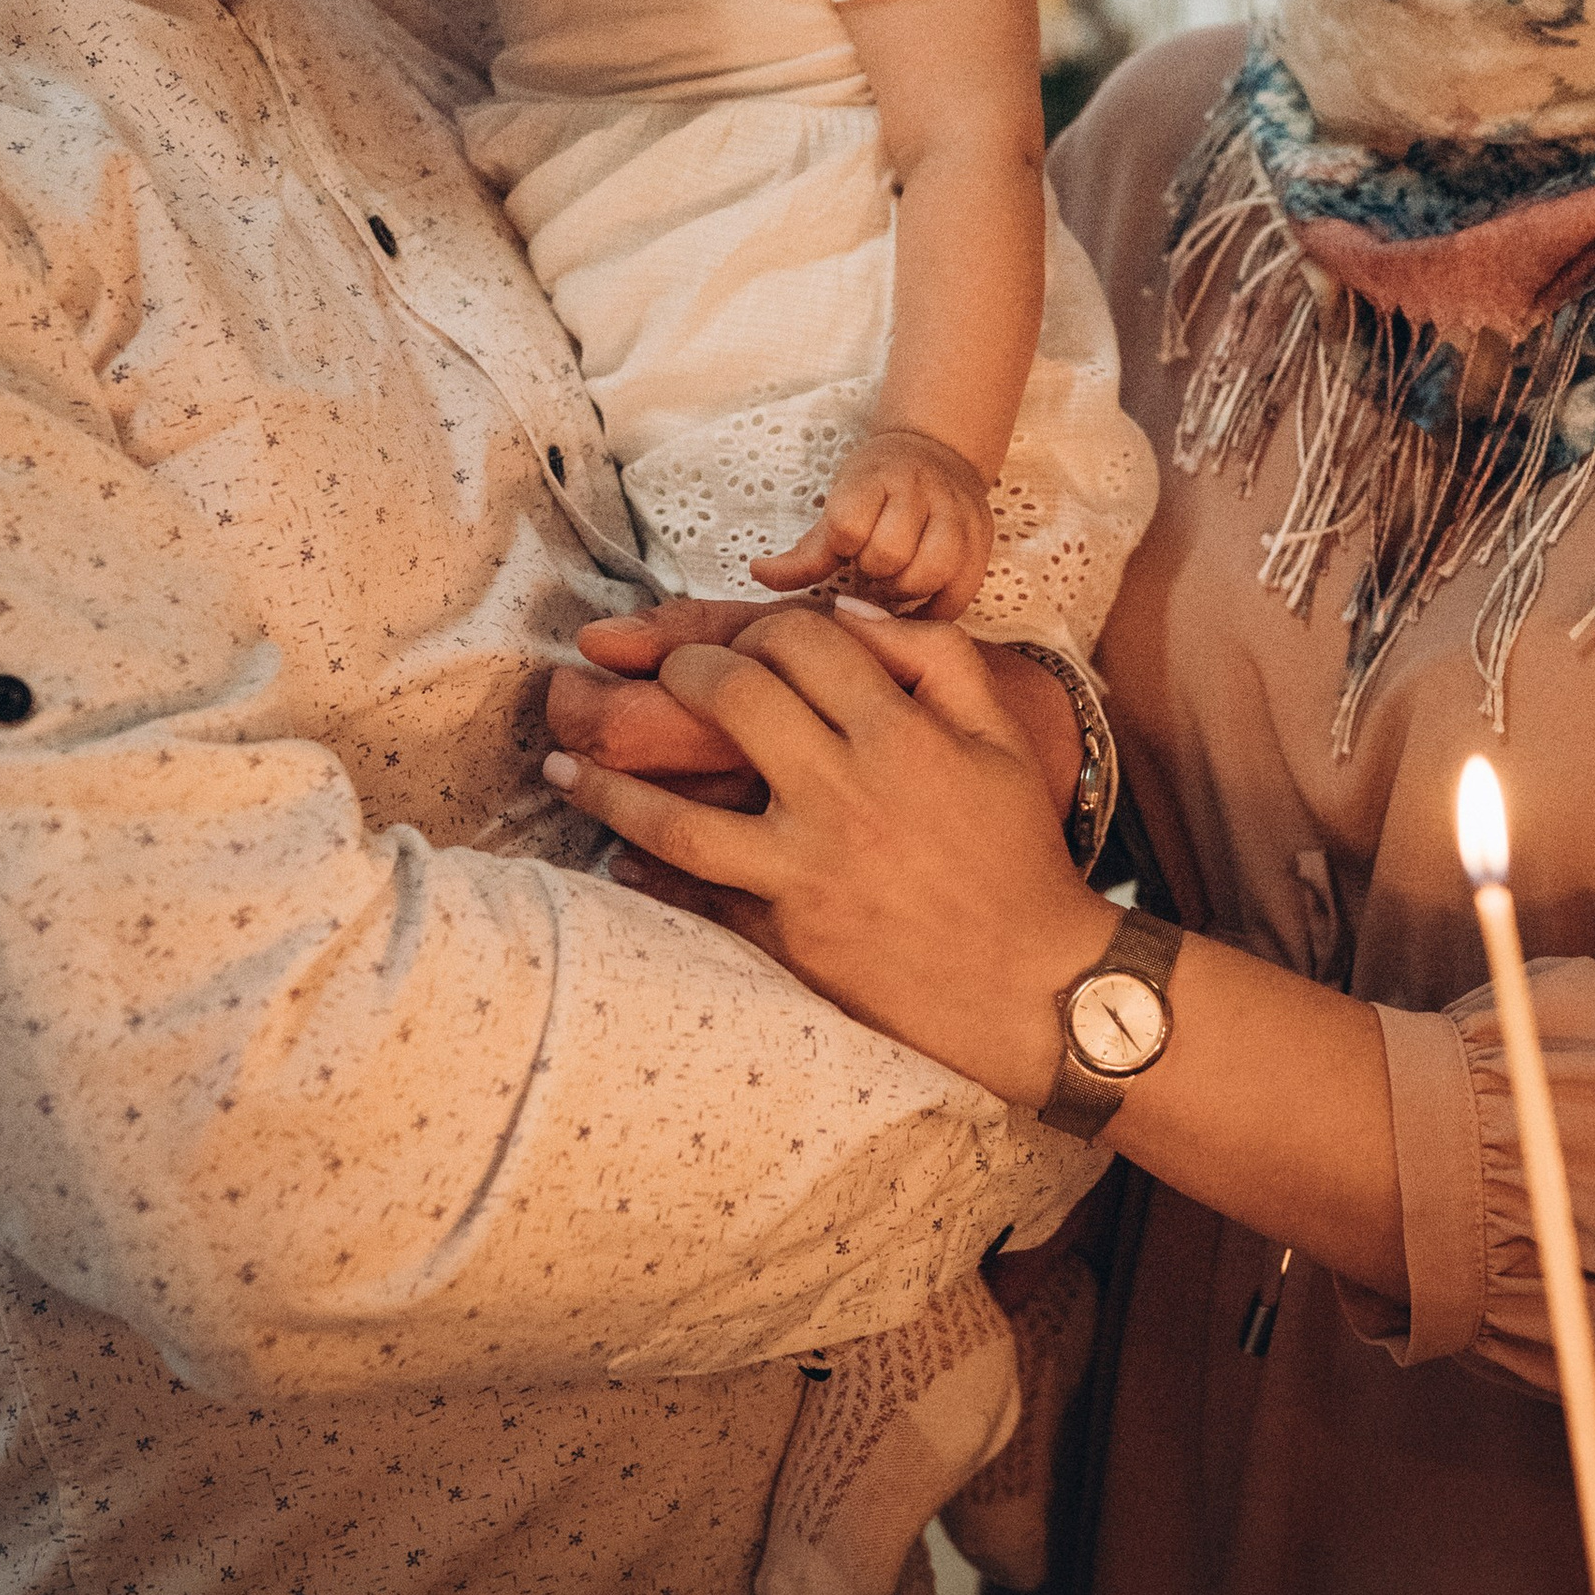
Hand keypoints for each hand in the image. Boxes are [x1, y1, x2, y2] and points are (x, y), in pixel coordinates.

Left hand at [542, 605, 1117, 1103]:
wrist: (1032, 983)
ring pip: (676, 816)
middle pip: (730, 699)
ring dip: (608, 783)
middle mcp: (844, 791)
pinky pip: (696, 899)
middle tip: (662, 679)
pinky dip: (643, 875)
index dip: (758, 629)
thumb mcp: (998, 736)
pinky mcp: (790, 932)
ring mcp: (807, 867)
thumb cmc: (1017, 854)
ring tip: (561, 763)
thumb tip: (847, 611)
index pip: (799, 641)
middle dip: (680, 674)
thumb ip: (935, 657)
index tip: (741, 644)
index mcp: (899, 732)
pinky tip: (609, 854)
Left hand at [749, 428, 994, 615]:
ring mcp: (960, 515)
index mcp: (878, 474)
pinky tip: (915, 604)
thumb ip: (804, 551)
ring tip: (892, 584)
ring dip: (902, 591)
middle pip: (889, 554)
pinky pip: (958, 595)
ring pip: (928, 573)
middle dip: (871, 573)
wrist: (939, 453)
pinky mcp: (983, 543)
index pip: (848, 525)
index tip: (845, 550)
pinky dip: (931, 610)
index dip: (841, 549)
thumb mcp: (838, 504)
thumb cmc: (877, 486)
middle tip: (868, 571)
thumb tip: (758, 575)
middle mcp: (924, 490)